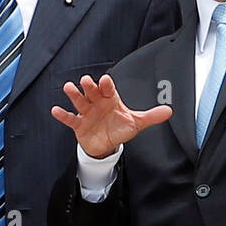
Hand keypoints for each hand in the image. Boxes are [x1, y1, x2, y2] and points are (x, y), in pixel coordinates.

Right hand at [51, 74, 172, 157]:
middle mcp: (97, 104)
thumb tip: (168, 111)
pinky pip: (70, 119)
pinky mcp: (78, 124)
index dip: (107, 85)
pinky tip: (56, 110)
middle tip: (86, 80)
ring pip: (79, 102)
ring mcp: (87, 113)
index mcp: (111, 100)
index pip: (109, 90)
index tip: (105, 80)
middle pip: (92, 92)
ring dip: (74, 95)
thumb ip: (151, 116)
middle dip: (89, 87)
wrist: (106, 144)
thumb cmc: (119, 129)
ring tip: (68, 88)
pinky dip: (63, 115)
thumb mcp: (136, 123)